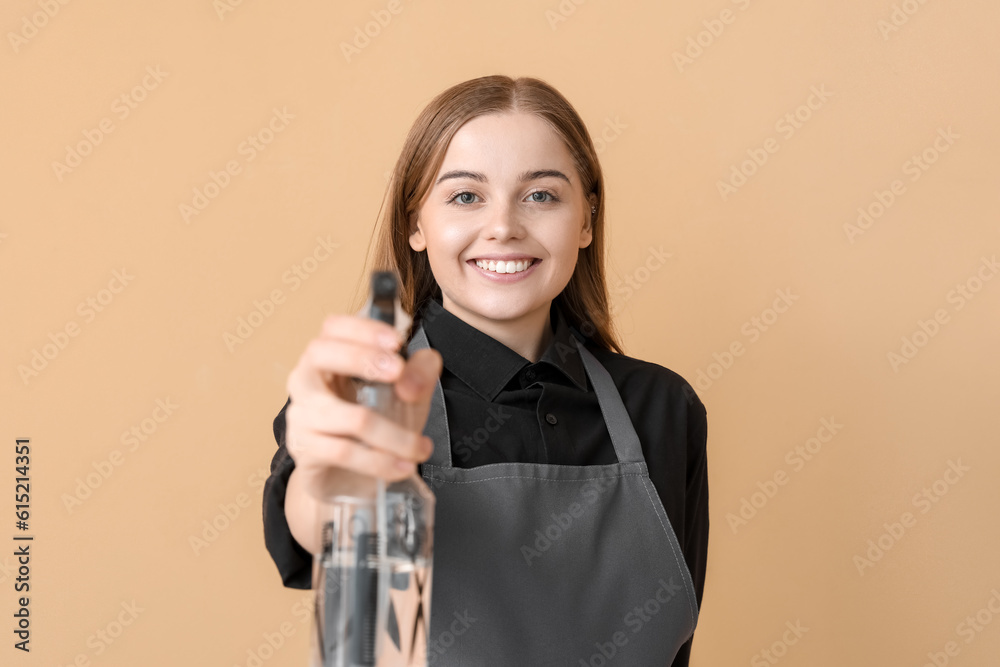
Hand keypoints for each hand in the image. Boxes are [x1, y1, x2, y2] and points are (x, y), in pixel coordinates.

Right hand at [284, 312, 442, 495]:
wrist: (352, 476)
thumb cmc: (376, 425)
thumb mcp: (406, 394)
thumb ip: (419, 374)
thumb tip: (410, 381)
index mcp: (330, 356)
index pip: (334, 327)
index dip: (363, 328)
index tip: (396, 340)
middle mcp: (307, 378)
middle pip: (321, 353)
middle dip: (364, 359)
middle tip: (399, 372)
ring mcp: (301, 413)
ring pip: (348, 416)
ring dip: (393, 435)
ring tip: (420, 448)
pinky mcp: (304, 448)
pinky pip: (343, 451)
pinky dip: (379, 461)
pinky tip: (402, 466)